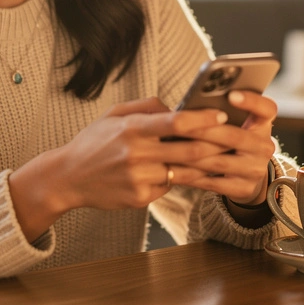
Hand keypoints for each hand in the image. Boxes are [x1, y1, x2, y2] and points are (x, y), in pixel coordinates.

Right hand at [8, 98, 228, 240]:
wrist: (67, 178)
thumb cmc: (95, 141)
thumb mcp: (115, 114)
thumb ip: (148, 106)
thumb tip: (179, 107)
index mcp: (131, 129)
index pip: (175, 122)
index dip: (202, 119)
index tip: (221, 115)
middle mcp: (136, 154)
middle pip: (188, 151)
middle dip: (216, 145)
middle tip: (235, 139)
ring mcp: (139, 179)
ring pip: (183, 172)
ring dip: (205, 165)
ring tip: (223, 156)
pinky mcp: (140, 198)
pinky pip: (168, 186)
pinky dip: (177, 178)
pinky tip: (180, 172)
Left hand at [168, 90, 276, 206]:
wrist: (247, 174)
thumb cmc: (232, 140)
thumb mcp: (237, 123)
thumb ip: (221, 112)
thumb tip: (190, 105)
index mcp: (263, 124)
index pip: (267, 109)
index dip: (251, 101)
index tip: (231, 94)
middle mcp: (264, 146)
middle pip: (234, 136)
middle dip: (204, 130)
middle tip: (178, 124)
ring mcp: (255, 169)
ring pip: (219, 161)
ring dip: (192, 155)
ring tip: (170, 146)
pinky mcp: (244, 188)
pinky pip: (213, 182)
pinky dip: (191, 175)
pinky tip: (174, 169)